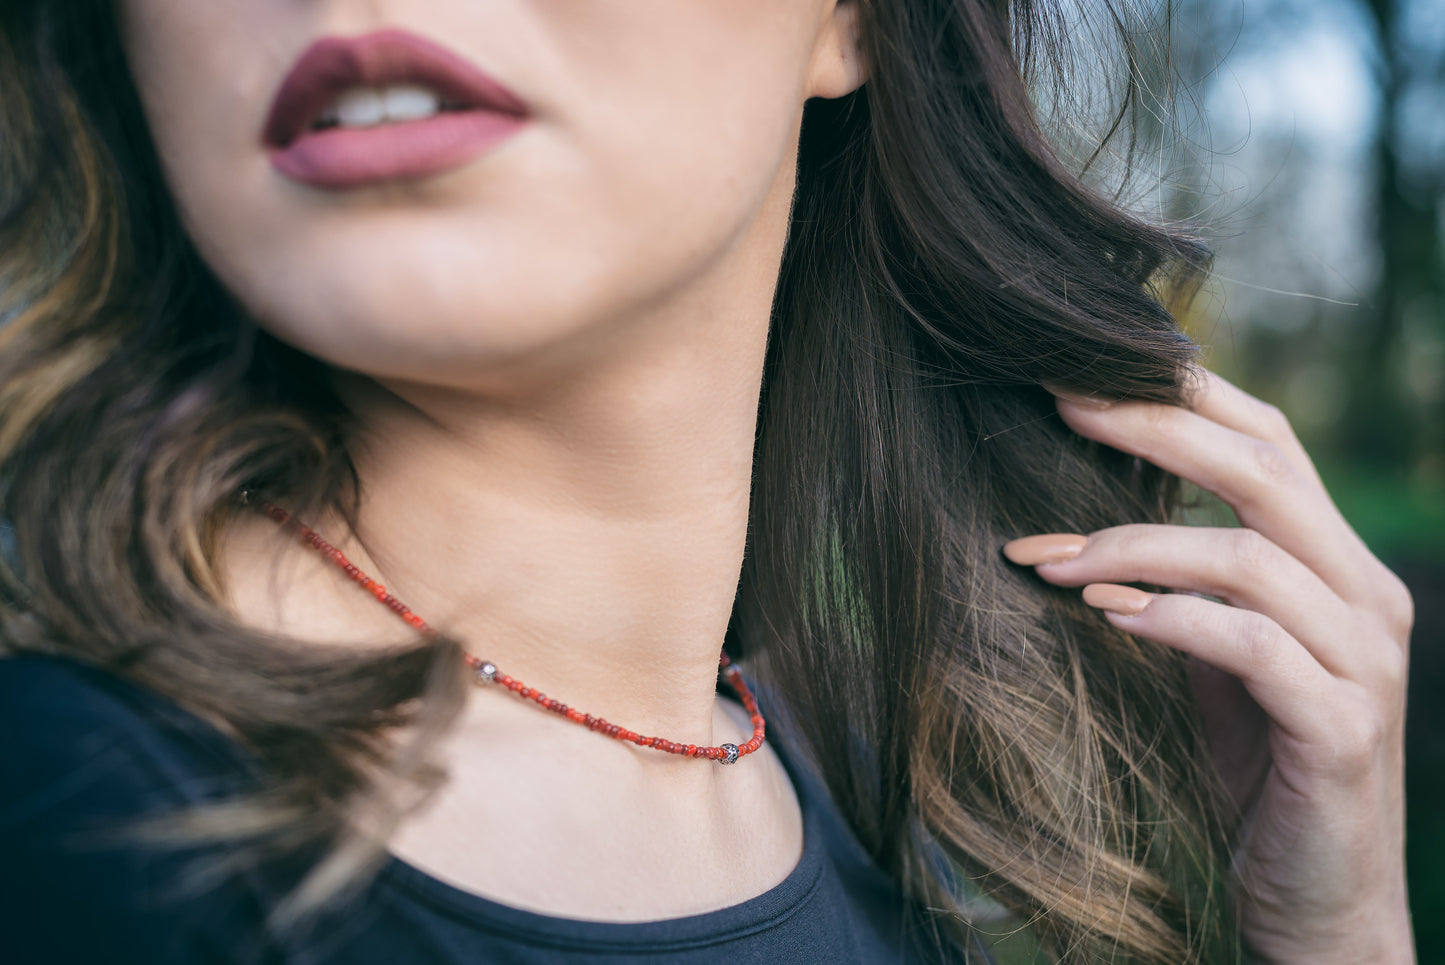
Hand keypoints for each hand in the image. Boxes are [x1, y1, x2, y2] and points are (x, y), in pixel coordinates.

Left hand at [1002, 370, 1415, 963]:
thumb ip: (1185, 588)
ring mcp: (1362, 659)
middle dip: (1154, 429)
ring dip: (1133, 546)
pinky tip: (1106, 617)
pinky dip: (1172, 618)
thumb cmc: (1252, 772)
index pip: (1270, 443)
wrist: (1316, 903)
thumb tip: (1077, 530)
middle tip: (1060, 408)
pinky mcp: (1342, 726)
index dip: (1181, 396)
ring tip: (1048, 560)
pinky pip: (1252, 644)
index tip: (1080, 376)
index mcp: (1333, 564)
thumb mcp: (1214, 659)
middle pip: (1265, 470)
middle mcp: (1363, 595)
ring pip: (1248, 554)